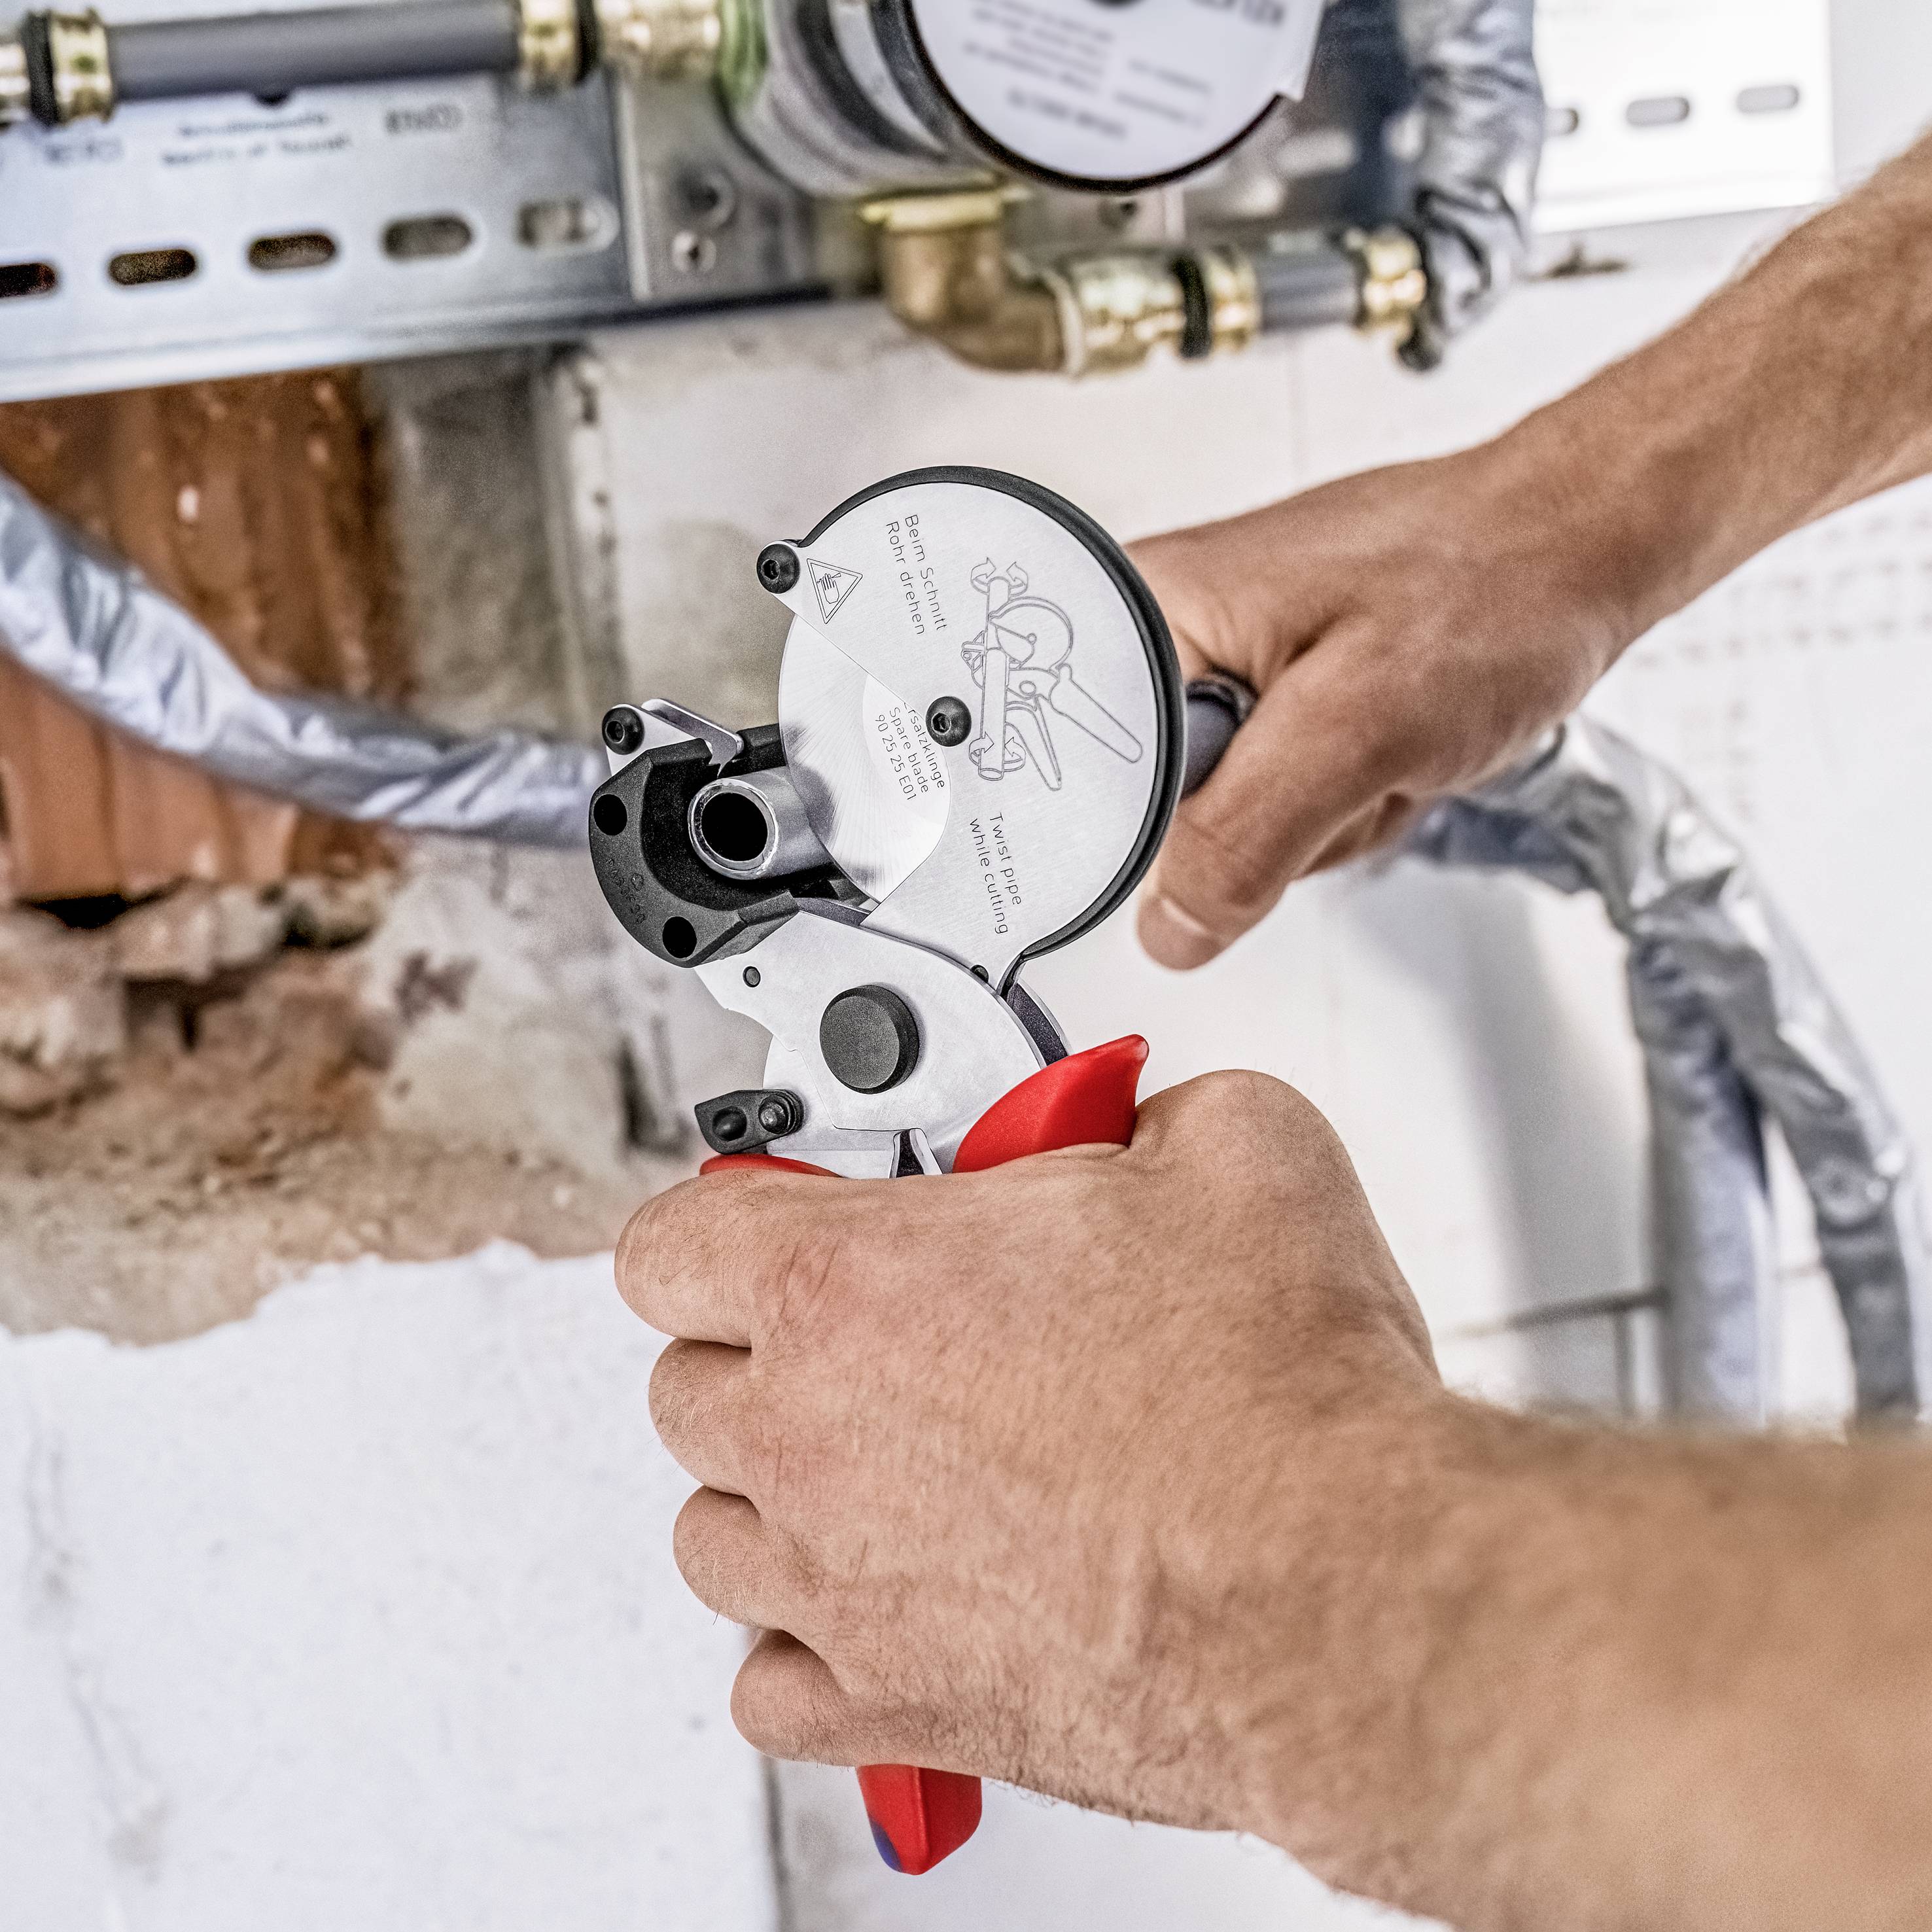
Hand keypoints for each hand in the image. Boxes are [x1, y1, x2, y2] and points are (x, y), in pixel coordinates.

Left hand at [616, 1074, 1443, 1847]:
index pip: (668, 1242)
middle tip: (871, 1329)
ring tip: (879, 1463)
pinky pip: (773, 1687)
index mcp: (850, 1283)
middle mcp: (812, 1436)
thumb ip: (1136, 1117)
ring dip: (775, 1491)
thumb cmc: (1278, 1396)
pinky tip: (886, 1601)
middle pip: (684, 1387)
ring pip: (714, 1535)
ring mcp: (839, 1583)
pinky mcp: (897, 1710)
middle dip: (763, 1346)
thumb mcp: (1232, 1146)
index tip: (785, 1219)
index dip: (725, 1219)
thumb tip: (1136, 1132)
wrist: (1344, 1592)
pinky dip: (810, 1646)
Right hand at [1131, 434, 1639, 968]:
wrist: (1580, 552)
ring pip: (1226, 828)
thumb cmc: (1490, 585)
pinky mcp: (1278, 709)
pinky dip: (1344, 805)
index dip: (1148, 831)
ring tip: (1382, 746)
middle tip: (1341, 764)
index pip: (1079, 772)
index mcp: (1147, 612)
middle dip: (1263, 826)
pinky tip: (1388, 754)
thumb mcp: (1358, 725)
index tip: (1237, 820)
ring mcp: (1226, 676)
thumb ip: (1245, 835)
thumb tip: (1170, 928)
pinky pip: (1275, 810)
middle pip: (1156, 814)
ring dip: (1320, 818)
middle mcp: (1169, 640)